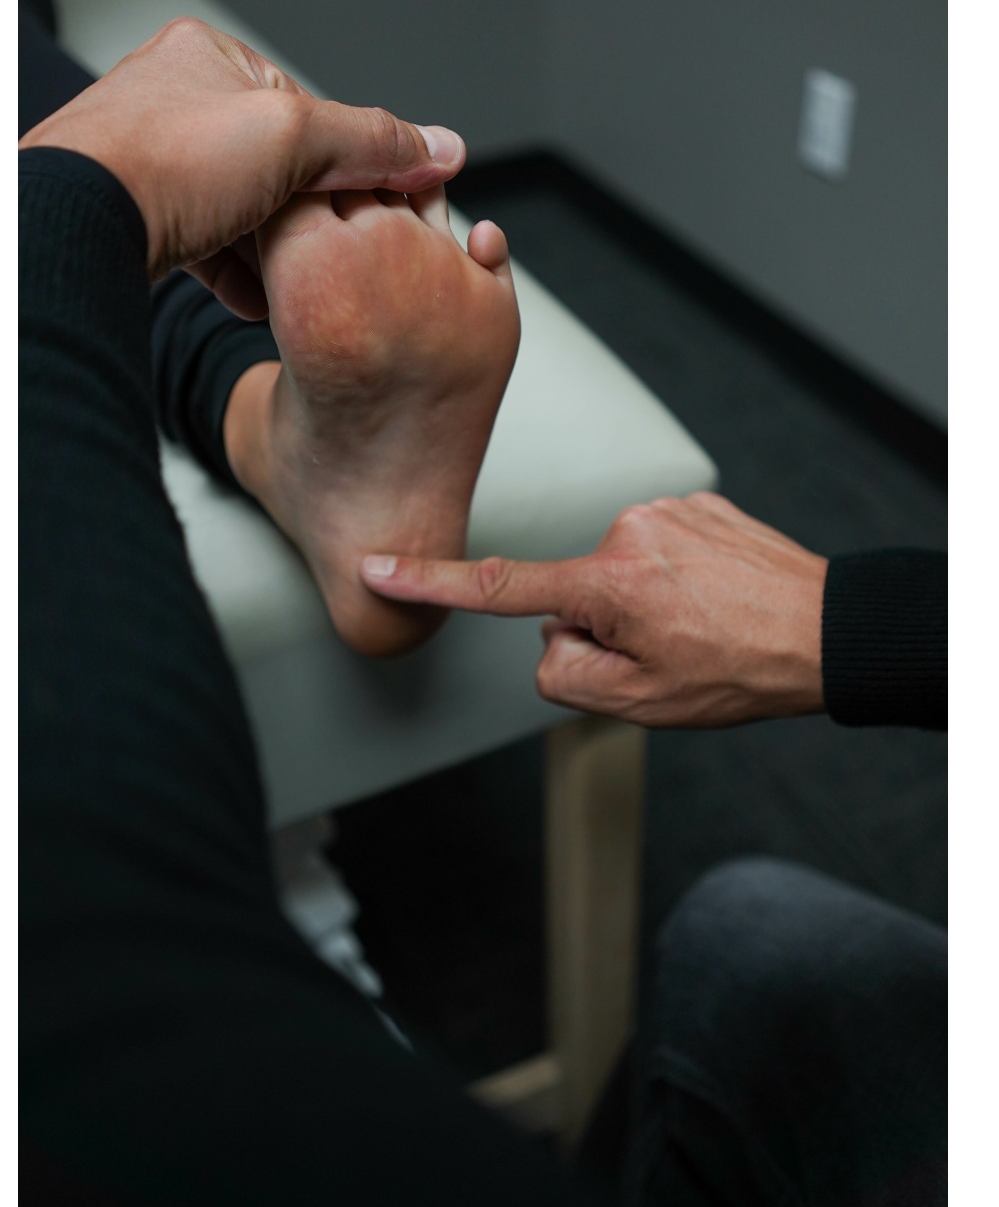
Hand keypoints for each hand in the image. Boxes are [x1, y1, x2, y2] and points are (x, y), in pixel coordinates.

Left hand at [19, 17, 464, 316]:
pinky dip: (233, 274)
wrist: (75, 228)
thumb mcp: (294, 136)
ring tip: (293, 281)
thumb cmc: (160, 162)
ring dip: (271, 251)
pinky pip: (202, 244)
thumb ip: (372, 141)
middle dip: (303, 215)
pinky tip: (255, 301)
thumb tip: (439, 147)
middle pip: (275, 164)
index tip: (368, 203)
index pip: (306, 109)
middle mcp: (174, 99)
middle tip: (329, 247)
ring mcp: (148, 159)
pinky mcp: (134, 215)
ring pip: (239, 209)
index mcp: (209, 57)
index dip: (341, 162)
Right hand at [361, 492, 826, 727]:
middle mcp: (629, 533)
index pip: (499, 587)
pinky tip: (715, 597)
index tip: (377, 565)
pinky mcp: (695, 502)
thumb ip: (564, 675)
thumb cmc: (739, 673)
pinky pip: (655, 548)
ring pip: (616, 572)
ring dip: (644, 601)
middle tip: (670, 652)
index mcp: (608, 585)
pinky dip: (674, 576)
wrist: (829, 630)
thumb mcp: (641, 705)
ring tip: (701, 624)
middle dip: (604, 626)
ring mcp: (665, 510)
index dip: (431, 581)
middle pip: (573, 595)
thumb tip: (552, 640)